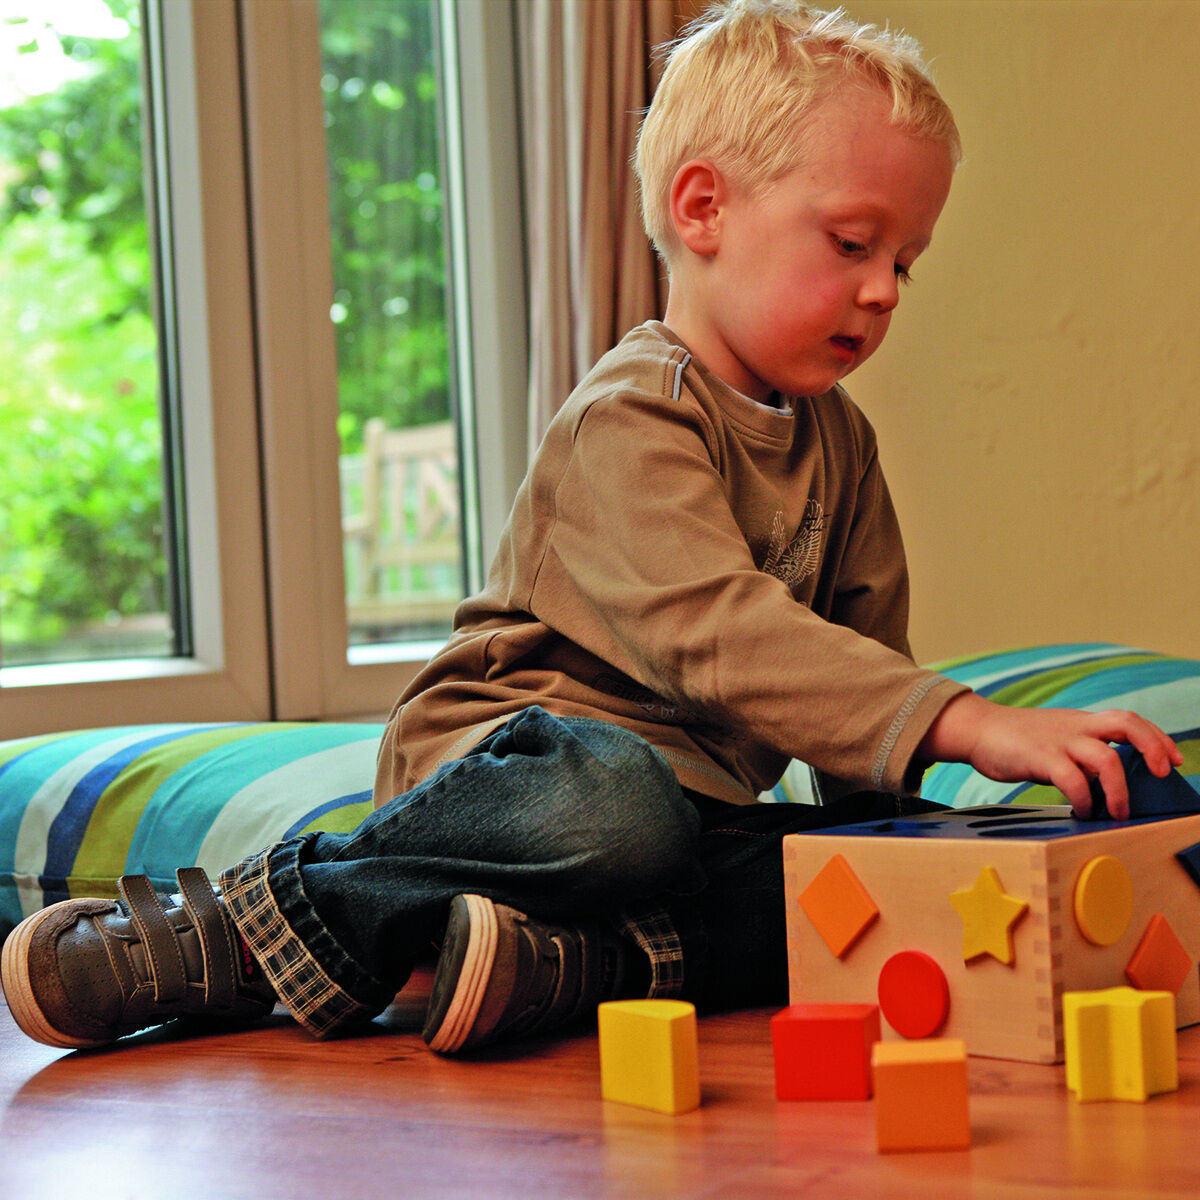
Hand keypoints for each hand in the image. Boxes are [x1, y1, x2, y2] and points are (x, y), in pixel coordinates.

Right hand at [918, 692, 1183, 818]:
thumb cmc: (1015, 740)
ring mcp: (1058, 741)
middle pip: (1126, 724)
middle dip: (1153, 747)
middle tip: (1162, 773)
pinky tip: (1081, 810)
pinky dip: (1084, 799)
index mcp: (1081, 722)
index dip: (1157, 737)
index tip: (1174, 760)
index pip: (1129, 720)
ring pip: (1106, 758)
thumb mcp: (1055, 737)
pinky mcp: (1039, 757)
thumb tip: (1108, 783)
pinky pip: (1072, 779)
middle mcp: (1075, 727)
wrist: (976, 729)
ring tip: (1118, 811)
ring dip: (1119, 789)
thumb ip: (1081, 752)